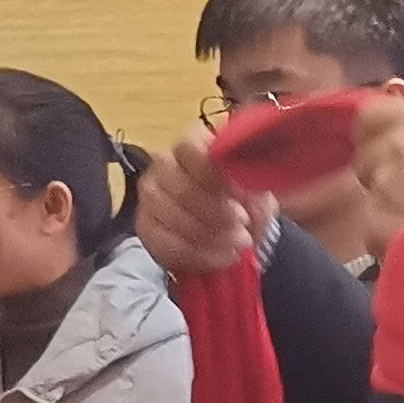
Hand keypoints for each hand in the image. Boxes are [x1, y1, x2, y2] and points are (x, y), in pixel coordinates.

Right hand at [139, 131, 273, 284]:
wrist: (235, 232)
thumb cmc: (244, 202)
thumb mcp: (257, 190)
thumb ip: (252, 182)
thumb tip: (245, 183)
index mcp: (192, 145)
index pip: (190, 148)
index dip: (213, 173)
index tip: (237, 193)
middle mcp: (164, 164)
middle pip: (182, 189)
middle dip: (216, 214)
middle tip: (243, 229)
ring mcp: (150, 196)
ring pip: (172, 218)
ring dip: (209, 237)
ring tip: (236, 245)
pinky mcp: (146, 227)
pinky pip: (166, 245)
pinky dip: (199, 256)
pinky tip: (220, 258)